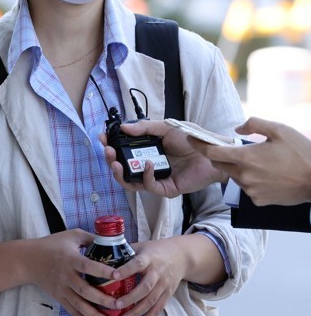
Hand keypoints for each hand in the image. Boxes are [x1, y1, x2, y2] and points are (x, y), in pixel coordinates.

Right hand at [27, 229, 117, 315]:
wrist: (29, 260)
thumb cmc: (52, 244)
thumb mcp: (72, 235)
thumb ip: (90, 238)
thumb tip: (110, 242)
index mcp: (70, 259)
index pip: (88, 266)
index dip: (103, 270)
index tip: (118, 274)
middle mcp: (66, 276)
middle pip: (84, 290)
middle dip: (102, 299)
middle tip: (118, 303)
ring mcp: (62, 289)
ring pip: (78, 305)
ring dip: (94, 315)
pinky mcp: (59, 297)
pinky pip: (72, 311)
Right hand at [100, 120, 224, 197]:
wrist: (212, 151)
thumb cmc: (192, 139)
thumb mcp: (165, 127)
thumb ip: (144, 128)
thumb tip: (123, 127)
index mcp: (147, 150)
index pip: (124, 150)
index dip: (112, 145)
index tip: (103, 138)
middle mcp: (149, 164)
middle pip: (123, 168)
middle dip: (111, 160)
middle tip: (108, 151)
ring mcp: (156, 177)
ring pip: (131, 182)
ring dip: (121, 172)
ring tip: (116, 163)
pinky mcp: (166, 188)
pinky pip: (150, 185)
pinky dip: (145, 175)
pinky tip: (148, 164)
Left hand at [111, 238, 186, 315]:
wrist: (181, 256)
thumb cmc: (155, 250)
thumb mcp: (142, 246)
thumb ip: (126, 252)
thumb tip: (104, 258)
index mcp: (149, 258)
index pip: (137, 263)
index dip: (126, 269)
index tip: (113, 276)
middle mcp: (158, 272)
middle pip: (145, 287)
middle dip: (131, 298)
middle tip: (116, 305)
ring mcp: (164, 285)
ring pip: (151, 301)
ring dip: (137, 312)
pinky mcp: (168, 295)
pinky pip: (158, 309)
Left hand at [190, 117, 310, 205]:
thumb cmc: (300, 153)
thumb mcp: (279, 130)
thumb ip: (254, 125)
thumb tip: (236, 130)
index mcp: (246, 158)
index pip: (212, 152)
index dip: (198, 145)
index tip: (190, 138)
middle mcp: (244, 176)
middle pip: (220, 164)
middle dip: (220, 155)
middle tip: (231, 148)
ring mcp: (250, 190)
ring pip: (233, 176)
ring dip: (237, 167)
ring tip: (257, 160)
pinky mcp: (258, 201)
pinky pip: (246, 188)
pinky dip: (250, 180)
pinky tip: (266, 174)